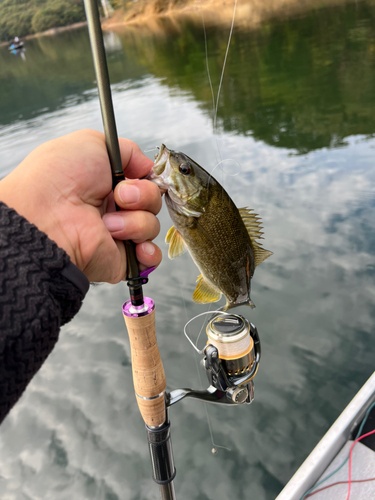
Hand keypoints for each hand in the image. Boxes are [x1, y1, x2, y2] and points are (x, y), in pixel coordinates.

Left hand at [0, 129, 161, 282]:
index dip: (148, 179)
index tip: (141, 174)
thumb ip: (126, 150)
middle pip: (152, 202)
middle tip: (120, 197)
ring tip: (107, 224)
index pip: (144, 181)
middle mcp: (113, 209)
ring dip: (135, 222)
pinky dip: (149, 252)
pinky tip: (136, 247)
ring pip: (151, 226)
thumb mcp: (91, 143)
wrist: (45, 219)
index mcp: (107, 184)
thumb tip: (148, 166)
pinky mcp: (121, 260)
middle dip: (144, 196)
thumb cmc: (58, 178)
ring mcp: (118, 236)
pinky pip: (151, 258)